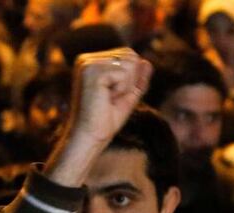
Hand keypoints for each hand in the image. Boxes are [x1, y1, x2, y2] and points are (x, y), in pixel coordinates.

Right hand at [46, 48, 151, 186]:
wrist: (91, 136)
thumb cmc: (106, 119)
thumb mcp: (128, 96)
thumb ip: (138, 79)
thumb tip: (146, 61)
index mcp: (92, 61)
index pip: (128, 54)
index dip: (131, 77)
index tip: (113, 95)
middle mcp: (87, 59)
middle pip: (131, 55)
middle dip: (130, 80)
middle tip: (111, 98)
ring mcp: (88, 63)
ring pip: (130, 63)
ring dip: (125, 86)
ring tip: (108, 98)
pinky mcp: (93, 71)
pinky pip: (124, 74)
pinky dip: (121, 89)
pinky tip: (106, 98)